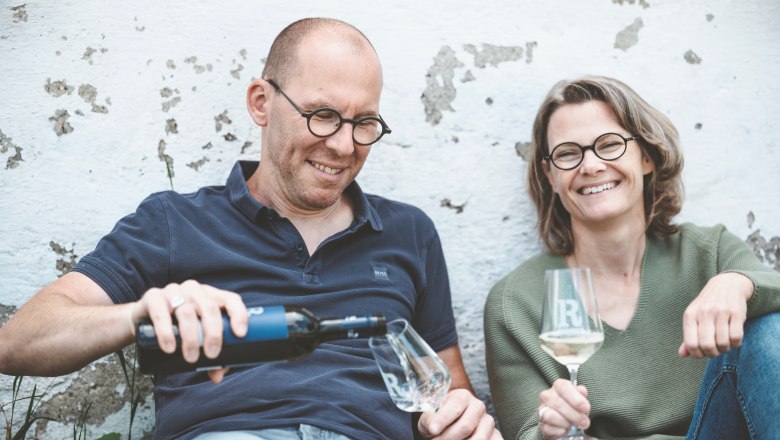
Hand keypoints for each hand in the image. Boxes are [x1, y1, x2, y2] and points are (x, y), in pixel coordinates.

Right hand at [129, 280, 247, 382]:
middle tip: (212, 355)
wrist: (141, 319)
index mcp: (210, 295)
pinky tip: (169, 347)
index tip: (240, 334)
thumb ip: (209, 354)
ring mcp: (173, 291)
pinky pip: (161, 313)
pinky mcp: (153, 297)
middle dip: (213, 333)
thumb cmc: (176, 327)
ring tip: (191, 357)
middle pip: (210, 308)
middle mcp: (194, 290)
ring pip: (187, 311)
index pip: (231, 299)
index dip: (238, 314)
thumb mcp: (196, 337)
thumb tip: (218, 376)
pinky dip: (166, 332)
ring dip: (191, 337)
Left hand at [417, 388, 501, 438]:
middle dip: (448, 437)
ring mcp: (488, 422)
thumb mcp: (429, 416)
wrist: (450, 423)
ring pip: (479, 438)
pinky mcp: (495, 435)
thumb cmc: (439, 419)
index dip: (443, 420)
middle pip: (465, 426)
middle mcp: (478, 407)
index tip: (433, 430)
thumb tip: (433, 428)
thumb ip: (429, 420)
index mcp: (462, 396)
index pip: (454, 407)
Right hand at [538, 378, 590, 438]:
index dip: (575, 398)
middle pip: (558, 403)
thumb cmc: (574, 408)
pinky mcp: (542, 425)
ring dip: (566, 423)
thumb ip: (581, 394)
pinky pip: (548, 428)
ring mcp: (542, 410)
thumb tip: (581, 391)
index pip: (563, 387)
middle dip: (574, 415)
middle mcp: (547, 396)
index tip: (585, 408)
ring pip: (550, 416)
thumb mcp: (581, 400)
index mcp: (558, 386)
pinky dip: (560, 431)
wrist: (566, 423)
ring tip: (574, 426)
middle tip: (584, 422)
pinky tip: (566, 430)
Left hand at [679, 272, 752, 358]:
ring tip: (724, 344)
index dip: (697, 354)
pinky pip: (736, 337)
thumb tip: (682, 355)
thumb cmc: (707, 306)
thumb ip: (689, 336)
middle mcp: (704, 313)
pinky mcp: (736, 312)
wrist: (726, 285)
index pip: (691, 343)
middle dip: (712, 353)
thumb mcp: (694, 317)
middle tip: (715, 351)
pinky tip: (733, 340)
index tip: (703, 353)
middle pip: (707, 345)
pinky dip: (735, 344)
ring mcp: (720, 312)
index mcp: (690, 315)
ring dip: (725, 349)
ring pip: (723, 343)